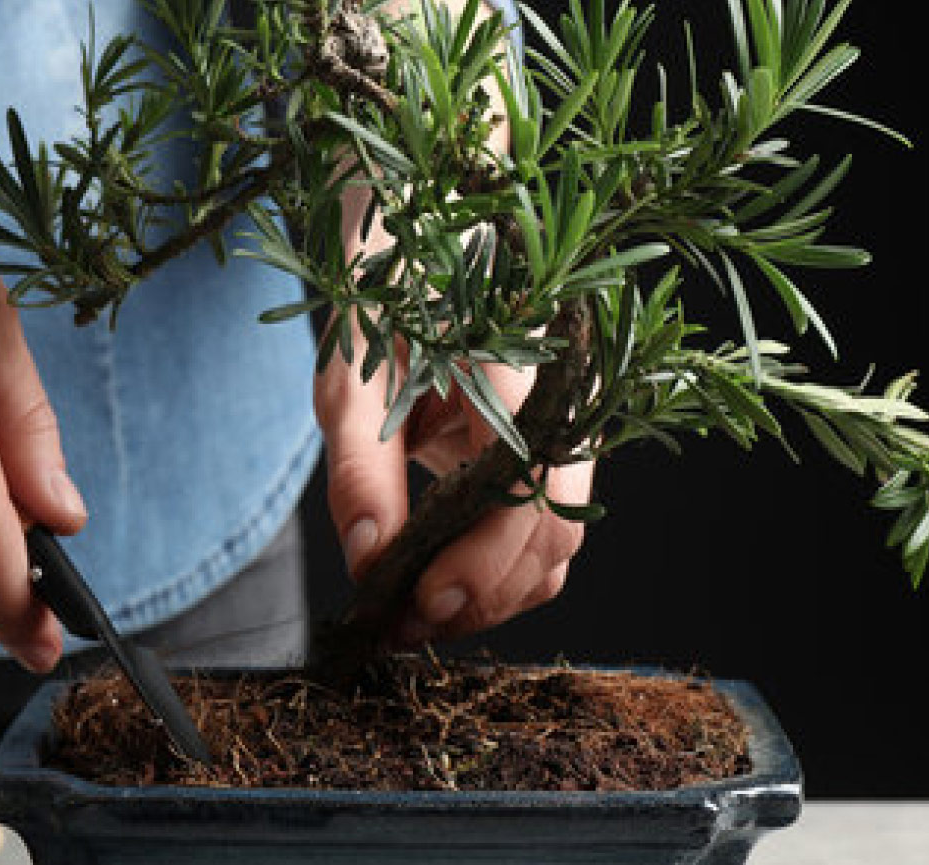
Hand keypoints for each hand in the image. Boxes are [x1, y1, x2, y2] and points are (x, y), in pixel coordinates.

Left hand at [315, 333, 592, 645]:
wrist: (425, 271)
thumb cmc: (387, 312)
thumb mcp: (353, 380)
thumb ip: (359, 467)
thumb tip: (367, 559)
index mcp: (519, 367)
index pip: (524, 486)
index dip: (480, 560)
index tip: (418, 600)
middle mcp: (569, 404)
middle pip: (549, 532)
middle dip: (477, 595)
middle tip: (398, 625)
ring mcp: (575, 435)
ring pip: (555, 549)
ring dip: (487, 599)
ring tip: (409, 615)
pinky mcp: (563, 464)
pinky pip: (547, 541)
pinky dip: (498, 580)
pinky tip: (439, 589)